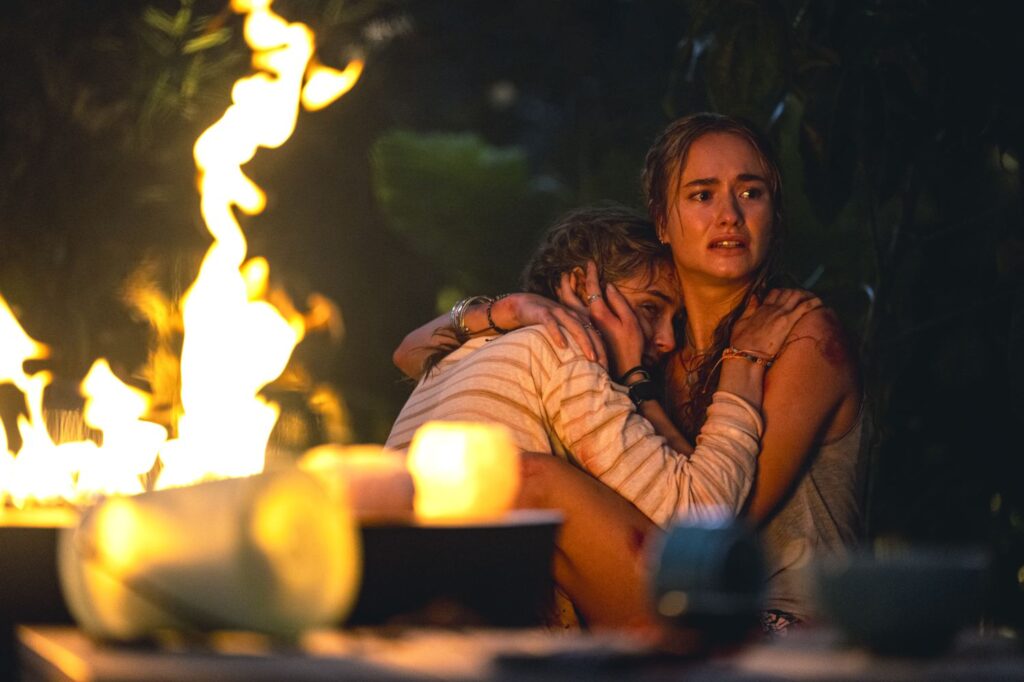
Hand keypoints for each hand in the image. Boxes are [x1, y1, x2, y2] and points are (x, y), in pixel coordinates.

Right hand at [496, 292, 606, 366]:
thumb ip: (573, 340)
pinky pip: (551, 323)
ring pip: (575, 327)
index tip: (607, 369)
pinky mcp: (543, 313)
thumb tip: (584, 364)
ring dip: (584, 342)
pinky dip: (558, 334)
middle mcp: (572, 315)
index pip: (595, 335)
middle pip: (590, 332)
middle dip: (598, 349)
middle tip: (604, 366)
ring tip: (591, 358)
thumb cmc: (546, 321)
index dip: (603, 351)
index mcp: (579, 319)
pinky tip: (562, 345)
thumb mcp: (562, 329)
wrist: (524, 304)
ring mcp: (558, 312)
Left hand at [558, 261, 644, 377]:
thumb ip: (619, 302)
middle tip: (565, 273)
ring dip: (563, 294)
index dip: (590, 273)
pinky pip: (569, 316)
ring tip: (561, 284)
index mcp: (598, 313)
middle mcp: (587, 319)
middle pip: (570, 297)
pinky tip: (565, 303)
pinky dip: (566, 306)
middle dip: (567, 283)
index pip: (591, 288)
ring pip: (566, 307)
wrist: (623, 370)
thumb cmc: (631, 345)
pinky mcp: (583, 335)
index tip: (589, 262)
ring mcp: (583, 328)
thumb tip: (608, 287)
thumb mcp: (630, 321)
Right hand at [730, 289, 822, 357]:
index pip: (776, 292)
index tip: (791, 297)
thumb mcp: (741, 322)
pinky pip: (804, 307)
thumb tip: (754, 297)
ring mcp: (781, 313)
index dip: (784, 292)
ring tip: (814, 301)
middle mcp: (772, 308)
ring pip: (797, 295)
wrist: (746, 353)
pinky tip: (820, 304)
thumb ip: (749, 308)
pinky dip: (813, 303)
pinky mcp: (787, 321)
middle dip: (798, 293)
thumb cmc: (741, 342)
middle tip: (806, 300)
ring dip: (807, 296)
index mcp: (762, 308)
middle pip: (789, 292)